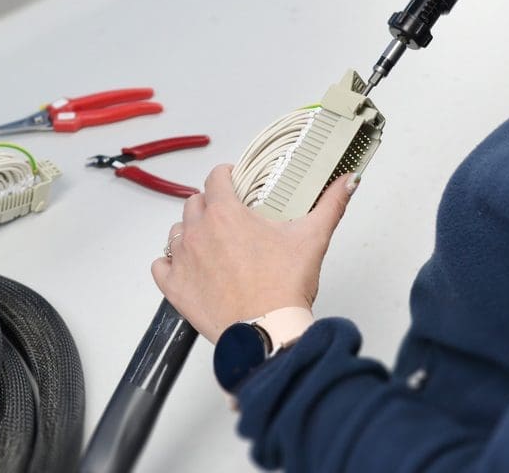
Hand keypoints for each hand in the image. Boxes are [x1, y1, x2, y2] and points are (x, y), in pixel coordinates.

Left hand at [151, 165, 357, 342]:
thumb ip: (331, 204)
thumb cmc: (284, 288)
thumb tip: (347, 182)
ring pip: (176, 232)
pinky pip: (160, 266)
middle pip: (195, 203)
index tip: (233, 181)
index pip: (216, 178)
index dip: (226, 176)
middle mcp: (198, 232)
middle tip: (229, 218)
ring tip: (211, 243)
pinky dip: (170, 263)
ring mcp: (182, 260)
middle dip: (210, 205)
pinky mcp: (175, 288)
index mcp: (226, 214)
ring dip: (190, 232)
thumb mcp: (313, 238)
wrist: (267, 331)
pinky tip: (187, 266)